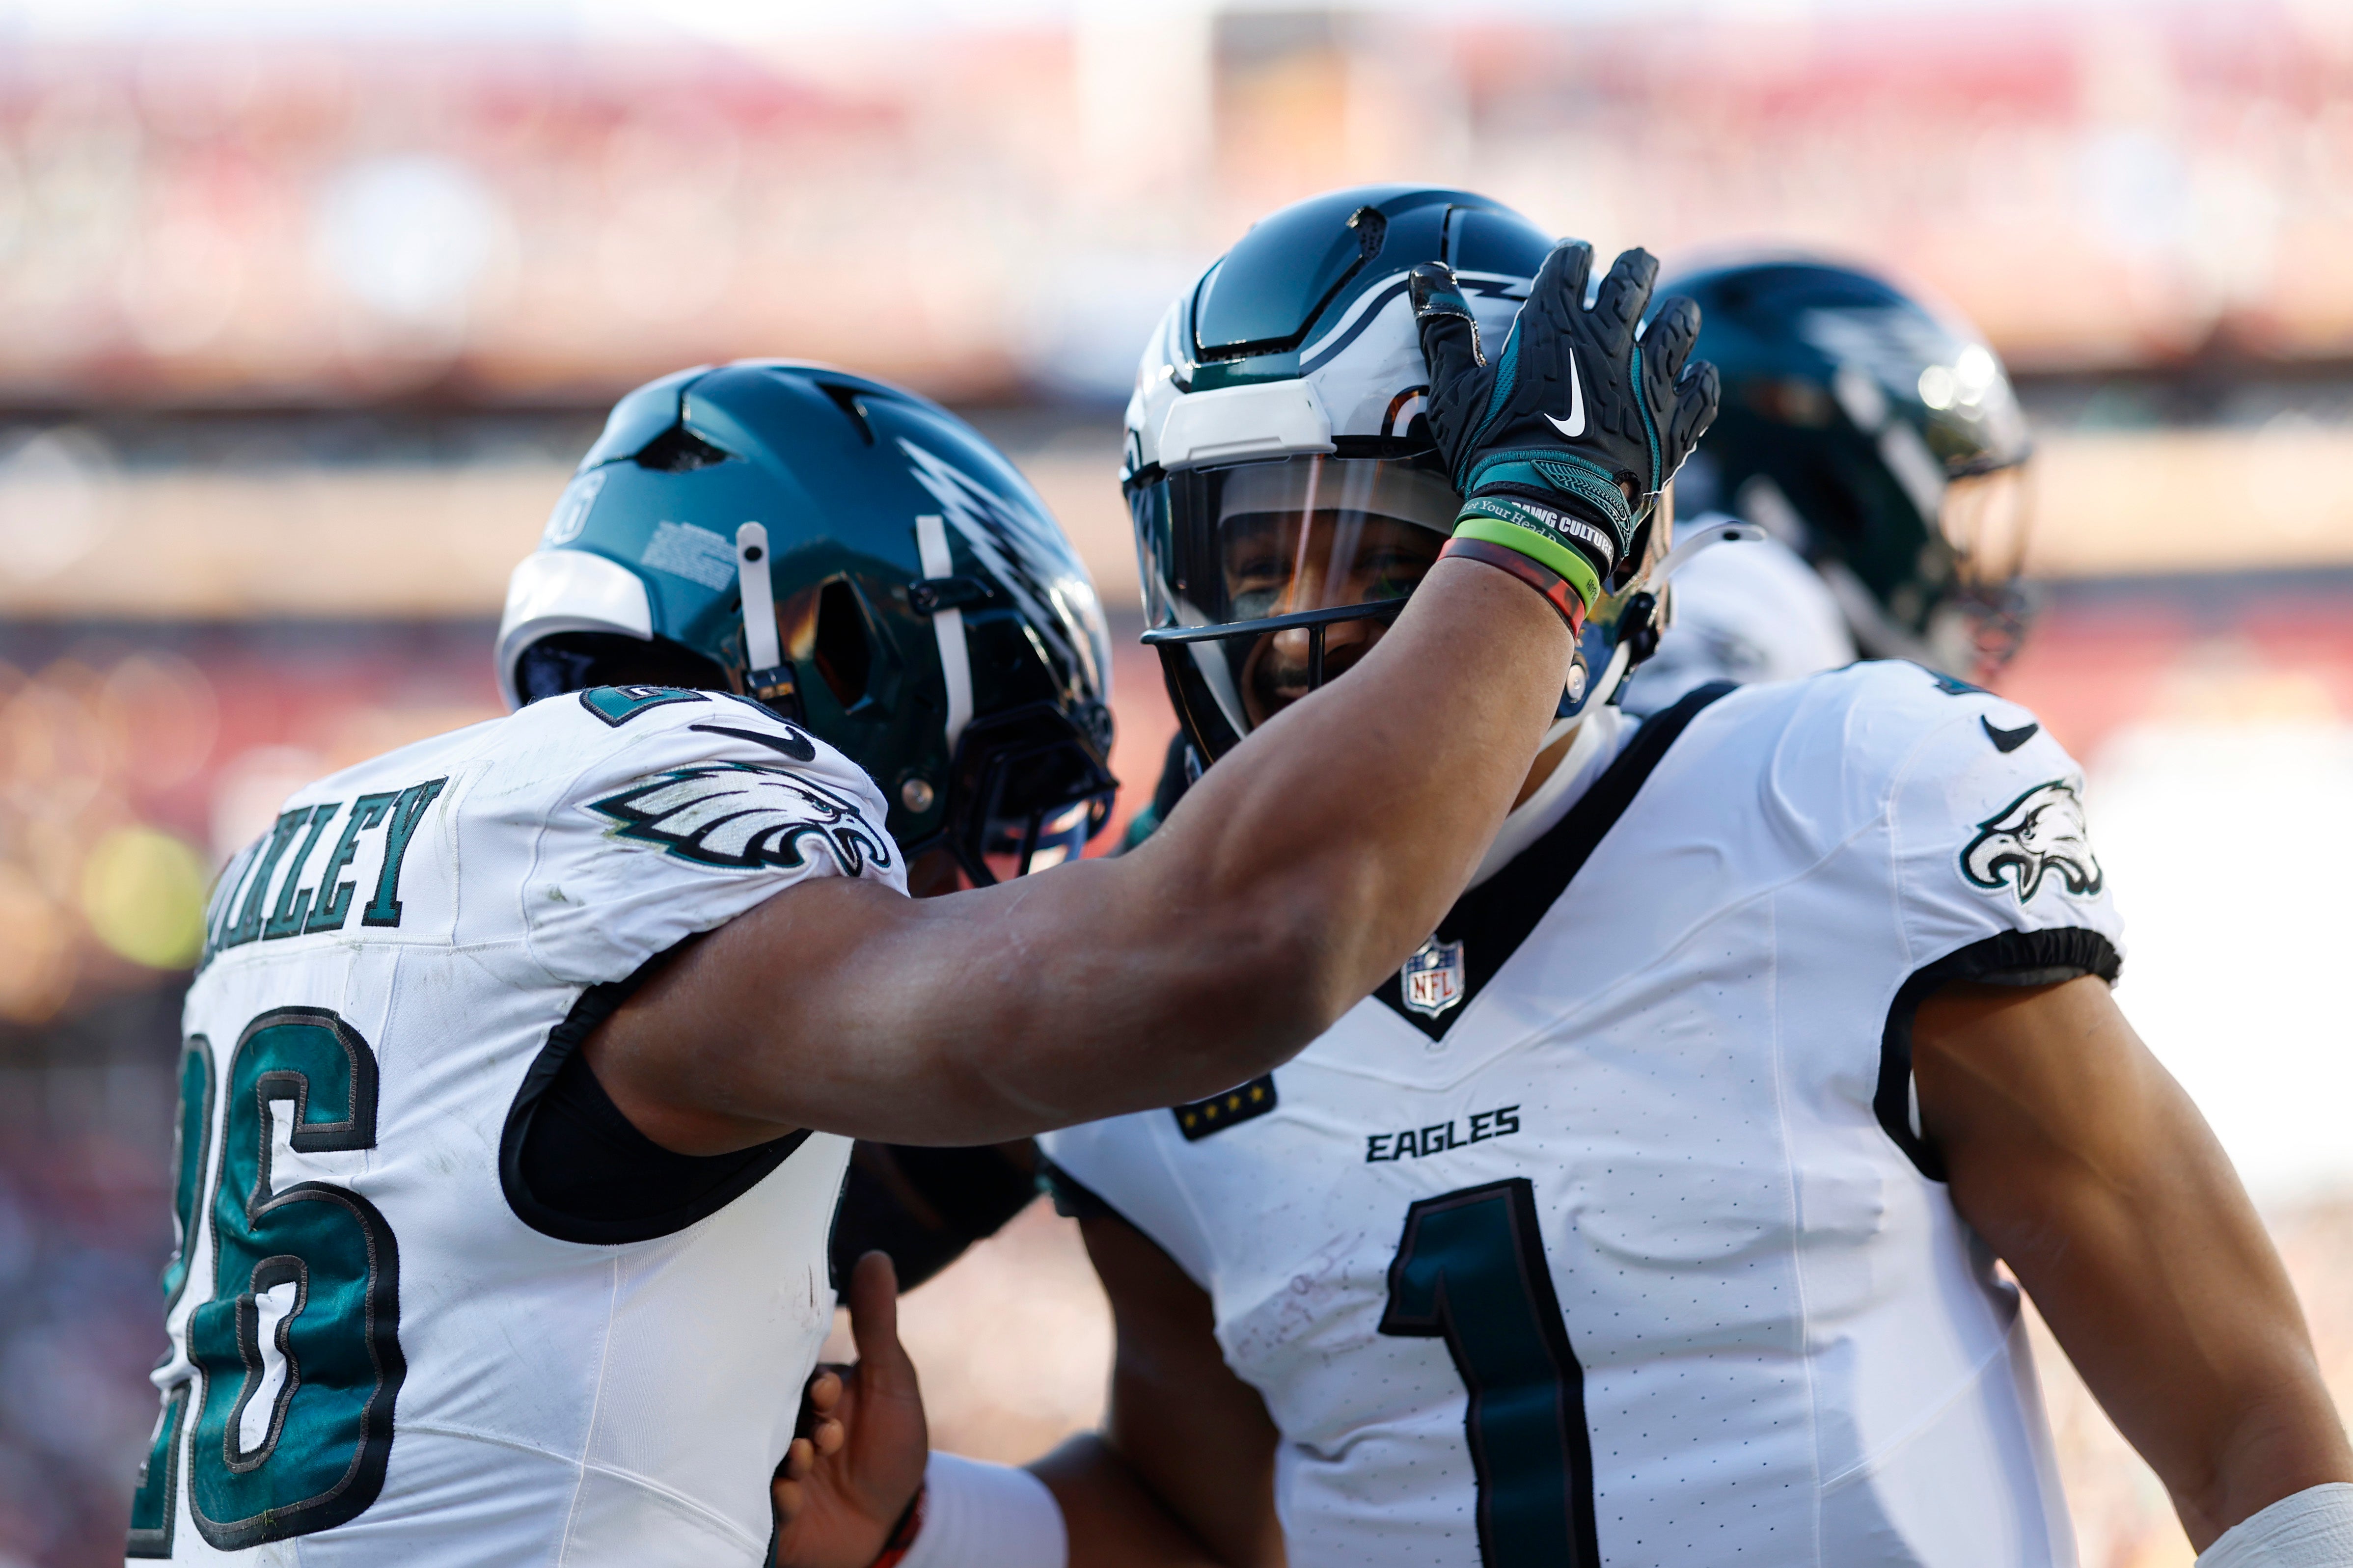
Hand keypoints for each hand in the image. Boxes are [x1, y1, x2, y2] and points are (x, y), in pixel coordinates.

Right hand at [772, 1252, 930, 1567]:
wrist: (891, 1524)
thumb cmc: (891, 1447)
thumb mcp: (891, 1383)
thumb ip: (878, 1325)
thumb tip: (876, 1256)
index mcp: (806, 1392)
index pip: (795, 1375)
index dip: (814, 1383)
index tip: (830, 1388)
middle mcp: (782, 1427)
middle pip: (773, 1415)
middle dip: (797, 1420)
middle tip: (819, 1431)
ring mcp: (772, 1471)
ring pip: (762, 1457)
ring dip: (787, 1457)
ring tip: (806, 1457)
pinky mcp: (768, 1513)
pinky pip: (760, 1505)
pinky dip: (778, 1498)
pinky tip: (793, 1495)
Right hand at [1410, 243, 1717, 606]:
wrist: (1547, 514)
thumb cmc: (1494, 452)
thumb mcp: (1455, 392)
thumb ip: (1444, 329)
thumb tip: (1426, 274)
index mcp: (1554, 324)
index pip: (1569, 264)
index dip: (1571, 256)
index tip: (1573, 256)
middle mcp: (1610, 338)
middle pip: (1635, 278)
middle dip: (1636, 266)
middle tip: (1637, 265)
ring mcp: (1650, 378)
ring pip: (1680, 323)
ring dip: (1676, 314)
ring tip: (1674, 313)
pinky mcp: (1676, 420)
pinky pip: (1703, 387)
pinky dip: (1700, 378)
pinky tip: (1695, 375)